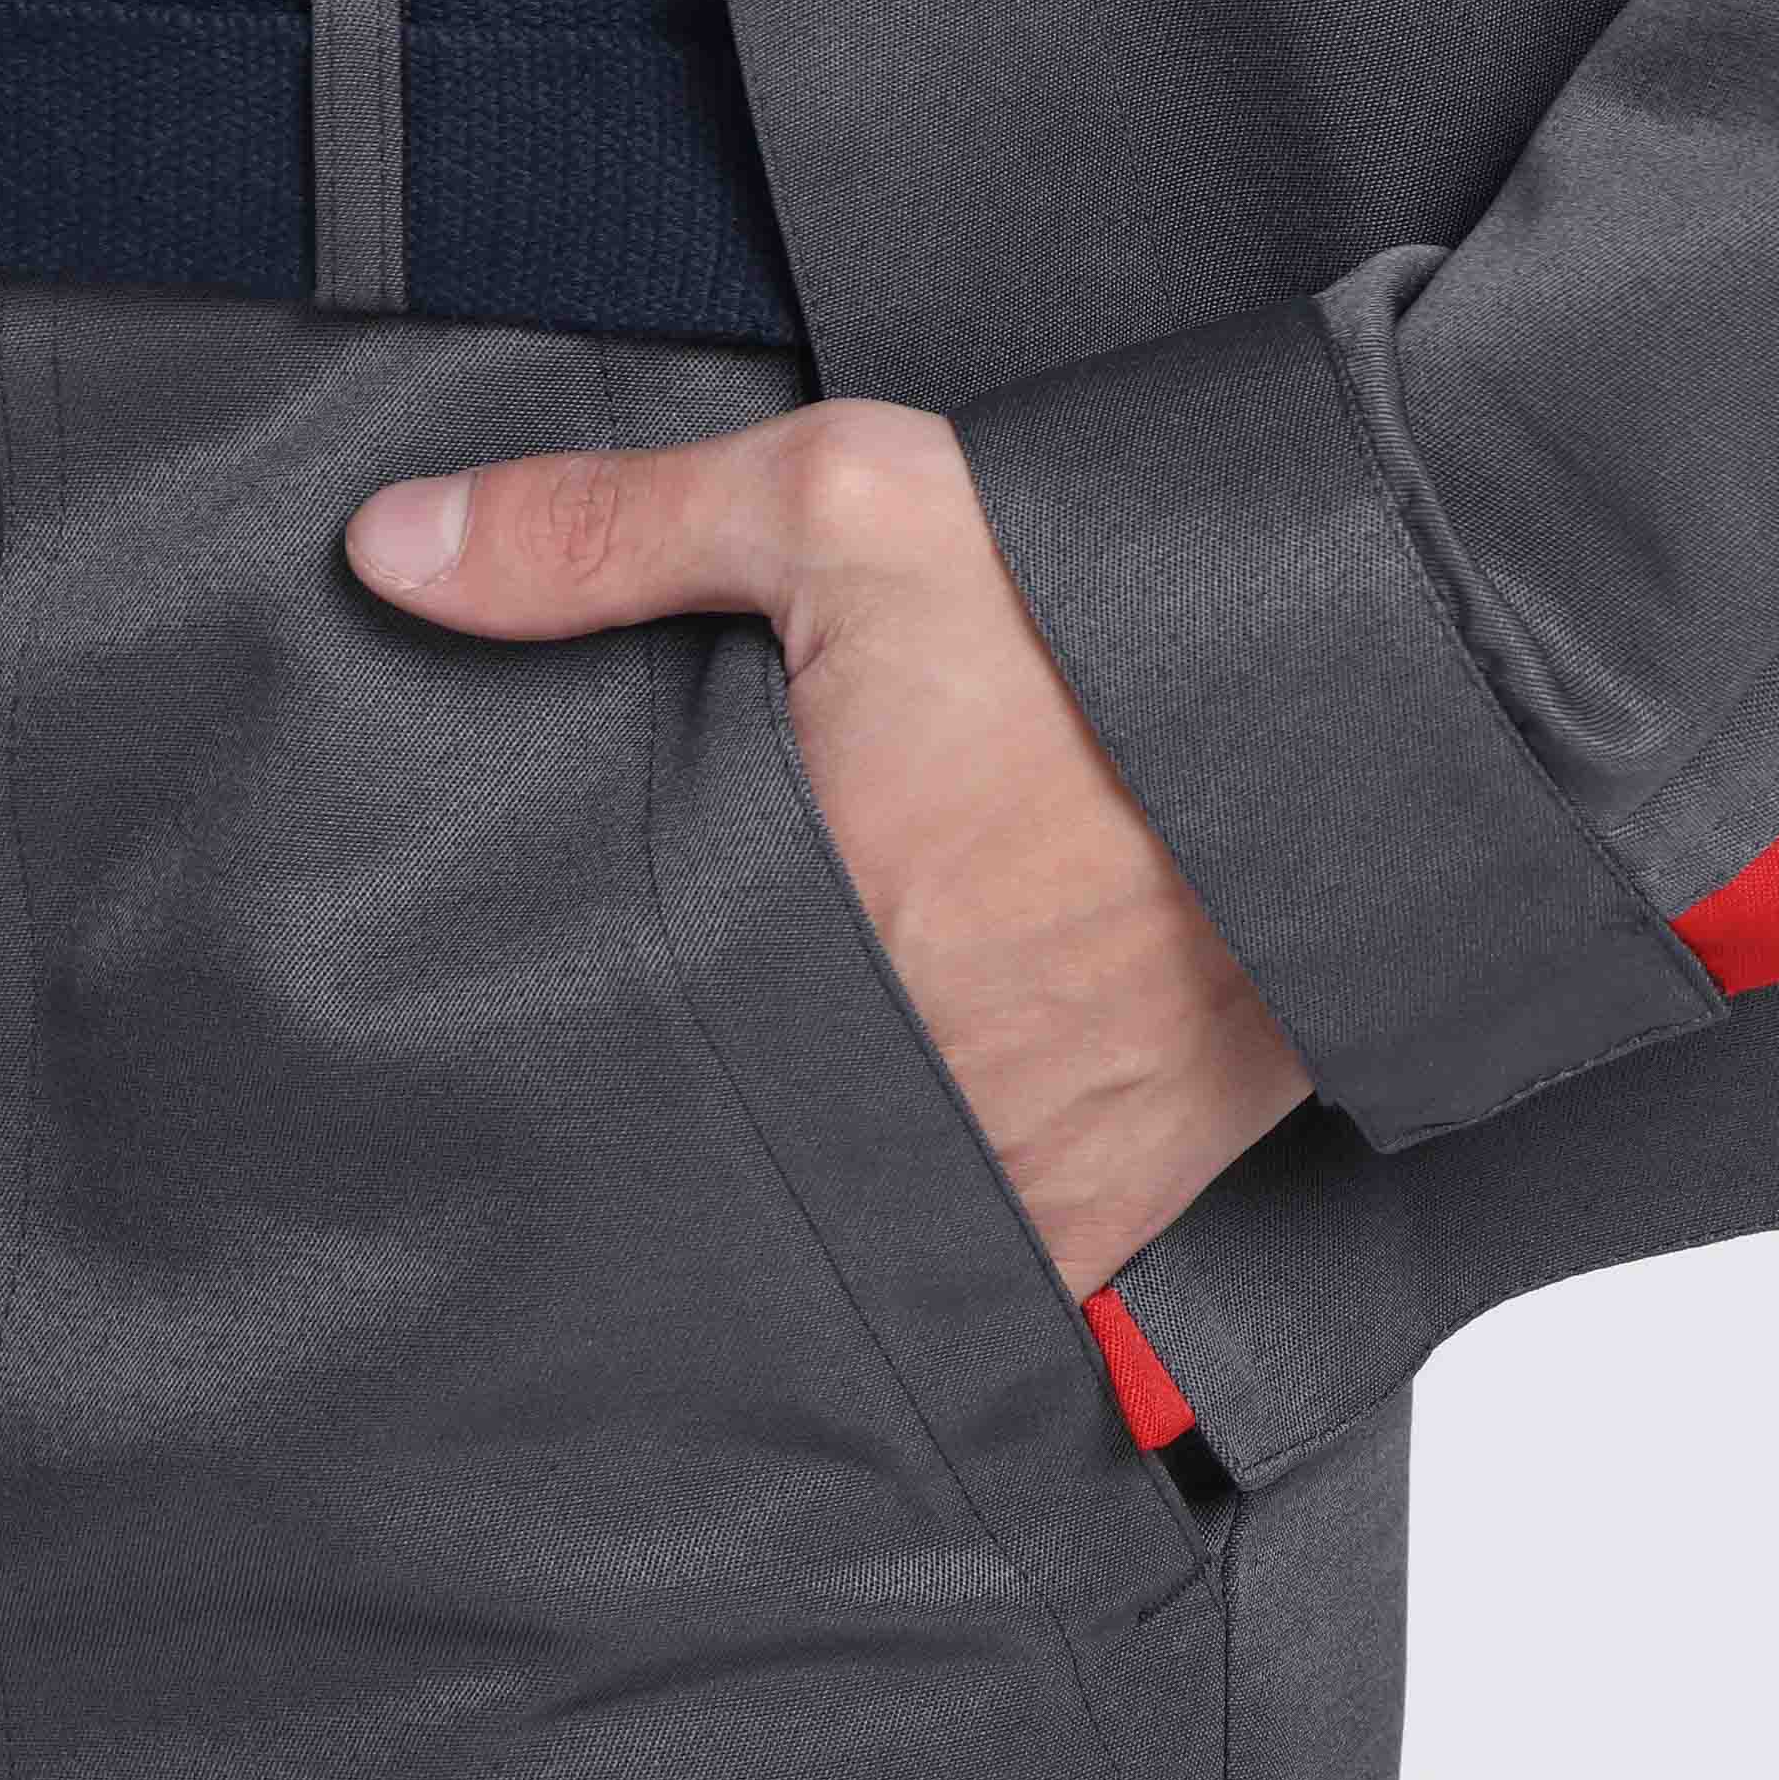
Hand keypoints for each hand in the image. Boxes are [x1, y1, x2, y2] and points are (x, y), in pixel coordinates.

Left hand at [346, 401, 1307, 1299]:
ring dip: (830, 1189)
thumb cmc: (1119, 612)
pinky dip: (962, 1236)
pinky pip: (1012, 1272)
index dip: (574, 1056)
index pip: (629, 1059)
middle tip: (646, 1096)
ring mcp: (1030, 1172)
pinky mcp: (1137, 1200)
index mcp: (807, 944)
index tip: (530, 1051)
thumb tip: (390, 549)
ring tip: (784, 1129)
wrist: (1387, 694)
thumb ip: (606, 535)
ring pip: (868, 1230)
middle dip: (697, 1130)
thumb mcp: (845, 507)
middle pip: (743, 1160)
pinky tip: (926, 1172)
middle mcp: (909, 1092)